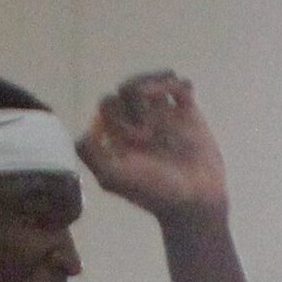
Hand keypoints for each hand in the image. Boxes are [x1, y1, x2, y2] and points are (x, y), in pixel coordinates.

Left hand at [76, 73, 226, 220]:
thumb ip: (91, 155)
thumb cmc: (154, 192)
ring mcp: (162, 116)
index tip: (133, 139)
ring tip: (166, 96)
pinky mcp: (187, 113)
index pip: (107, 105)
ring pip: (151, 81)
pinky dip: (180, 84)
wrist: (195, 200)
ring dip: (155, 83)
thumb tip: (86, 130)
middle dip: (135, 102)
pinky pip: (181, 86)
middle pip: (127, 89)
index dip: (116, 115)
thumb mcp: (113, 178)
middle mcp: (138, 122)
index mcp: (118, 134)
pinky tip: (184, 97)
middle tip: (149, 134)